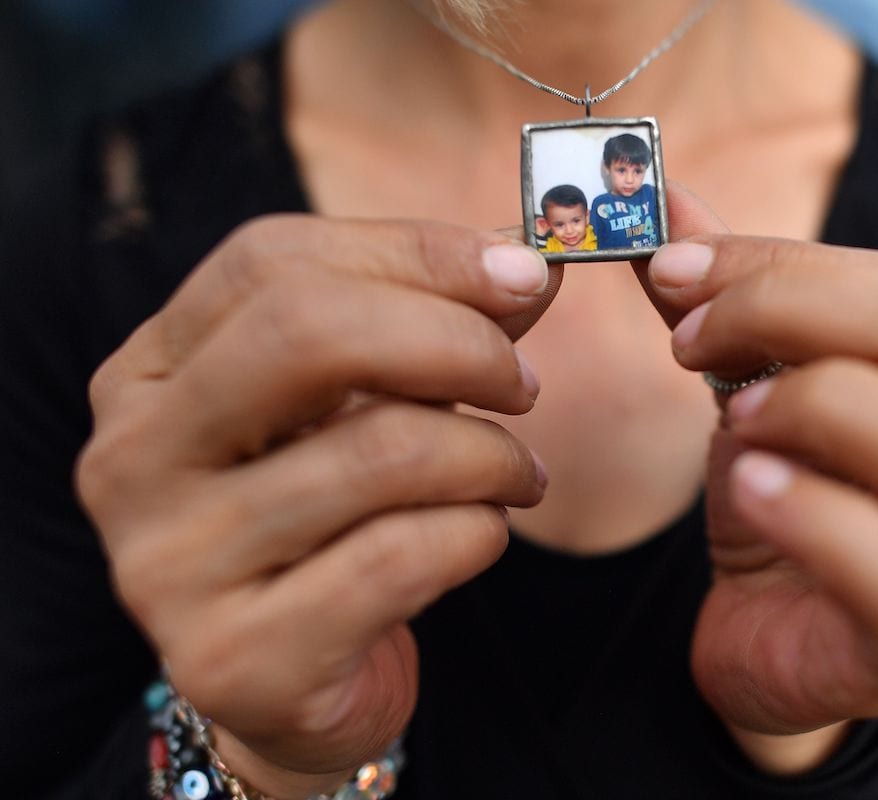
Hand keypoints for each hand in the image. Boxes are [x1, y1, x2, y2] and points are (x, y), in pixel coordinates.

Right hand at [76, 215, 559, 796]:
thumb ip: (434, 324)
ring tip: (518, 476)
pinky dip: (477, 534)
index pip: (272, 261)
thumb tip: (527, 263)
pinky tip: (482, 536)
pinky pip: (400, 557)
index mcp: (149, 372)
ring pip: (379, 452)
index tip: (523, 272)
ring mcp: (170, 564)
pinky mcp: (235, 658)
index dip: (416, 253)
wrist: (291, 686)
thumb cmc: (332, 522)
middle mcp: (133, 458)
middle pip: (305, 332)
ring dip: (491, 456)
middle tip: (524, 384)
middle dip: (455, 342)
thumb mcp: (365, 404)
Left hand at [638, 185, 877, 772]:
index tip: (670, 270)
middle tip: (688, 341)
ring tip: (731, 420)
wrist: (774, 635)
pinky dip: (822, 521)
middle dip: (793, 313)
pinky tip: (750, 488)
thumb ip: (720, 300)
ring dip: (822, 410)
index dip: (780, 264)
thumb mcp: (748, 386)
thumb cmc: (784, 500)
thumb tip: (663, 198)